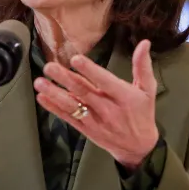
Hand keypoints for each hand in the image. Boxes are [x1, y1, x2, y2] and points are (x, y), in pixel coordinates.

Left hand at [33, 39, 159, 170]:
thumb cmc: (142, 113)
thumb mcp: (148, 90)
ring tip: (40, 83)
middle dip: (65, 79)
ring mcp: (95, 121)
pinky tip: (42, 98)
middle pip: (84, 92)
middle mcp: (108, 109)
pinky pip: (68, 118)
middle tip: (49, 67)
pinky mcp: (86, 129)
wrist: (138, 146)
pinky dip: (54, 108)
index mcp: (124, 97)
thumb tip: (144, 43)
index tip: (76, 59)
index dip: (90, 71)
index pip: (105, 82)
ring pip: (73, 106)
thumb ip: (143, 66)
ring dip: (55, 94)